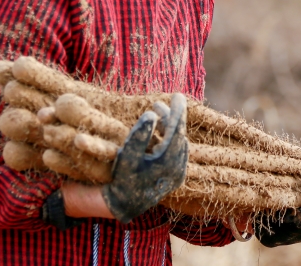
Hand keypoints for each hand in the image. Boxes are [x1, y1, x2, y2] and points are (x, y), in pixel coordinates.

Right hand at [101, 93, 188, 223]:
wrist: (123, 205)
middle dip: (170, 117)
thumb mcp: (127, 156)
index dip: (177, 111)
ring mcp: (178, 173)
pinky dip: (168, 138)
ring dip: (169, 127)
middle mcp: (178, 168)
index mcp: (168, 163)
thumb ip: (139, 134)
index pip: (177, 131)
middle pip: (179, 135)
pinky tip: (158, 129)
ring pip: (178, 142)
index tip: (177, 95)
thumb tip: (151, 113)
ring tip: (156, 111)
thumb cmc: (122, 179)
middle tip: (158, 103)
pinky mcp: (175, 175)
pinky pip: (176, 150)